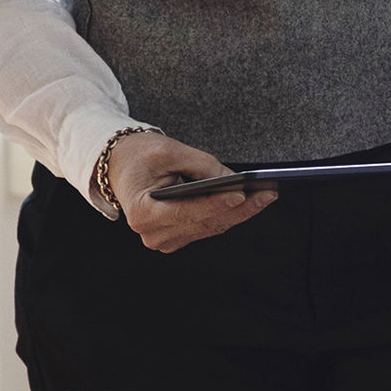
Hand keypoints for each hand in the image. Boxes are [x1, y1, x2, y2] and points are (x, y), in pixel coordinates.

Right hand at [104, 131, 275, 253]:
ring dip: (239, 213)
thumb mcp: (169, 151)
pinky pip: (208, 227)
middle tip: (267, 193)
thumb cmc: (140, 156)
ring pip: (211, 228)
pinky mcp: (177, 237)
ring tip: (265, 196)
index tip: (241, 194)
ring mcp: (165, 239)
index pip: (186, 211)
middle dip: (239, 209)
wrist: (122, 166)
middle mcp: (152, 233)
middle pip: (204, 223)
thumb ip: (201, 165)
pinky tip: (250, 202)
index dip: (215, 204)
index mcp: (142, 212)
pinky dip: (228, 214)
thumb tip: (232, 181)